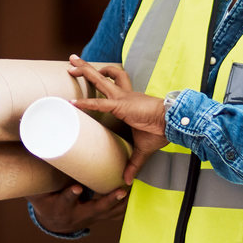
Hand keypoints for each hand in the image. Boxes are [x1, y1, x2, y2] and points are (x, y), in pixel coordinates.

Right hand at [29, 180, 127, 233]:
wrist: (54, 221)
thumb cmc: (46, 201)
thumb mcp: (40, 191)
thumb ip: (45, 175)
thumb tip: (45, 149)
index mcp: (60, 207)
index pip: (65, 201)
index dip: (71, 195)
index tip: (77, 189)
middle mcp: (77, 215)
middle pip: (95, 209)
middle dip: (109, 201)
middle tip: (120, 191)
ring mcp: (91, 218)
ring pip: (109, 213)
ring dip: (122, 203)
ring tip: (132, 189)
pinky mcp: (99, 217)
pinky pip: (115, 214)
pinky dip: (125, 205)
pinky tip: (134, 195)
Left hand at [69, 55, 167, 184]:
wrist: (172, 124)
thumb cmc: (160, 132)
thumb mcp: (142, 149)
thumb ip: (132, 163)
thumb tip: (127, 181)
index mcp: (129, 101)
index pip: (112, 86)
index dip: (102, 80)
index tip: (94, 76)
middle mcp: (124, 95)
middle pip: (104, 76)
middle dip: (88, 68)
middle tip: (72, 61)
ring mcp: (122, 98)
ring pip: (100, 80)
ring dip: (85, 71)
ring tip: (70, 64)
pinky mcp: (121, 105)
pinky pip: (99, 102)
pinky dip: (85, 103)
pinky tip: (72, 103)